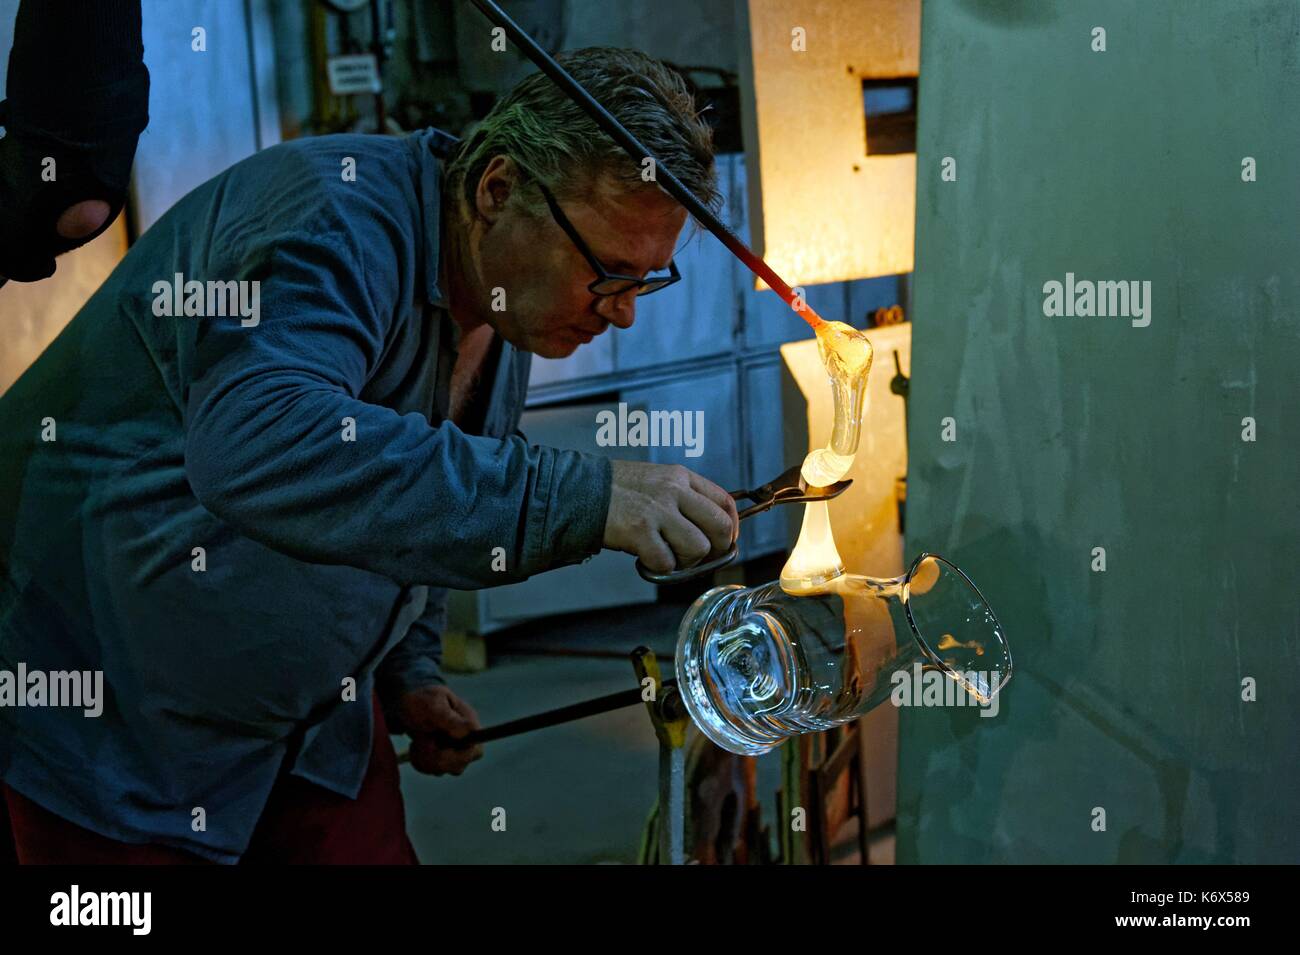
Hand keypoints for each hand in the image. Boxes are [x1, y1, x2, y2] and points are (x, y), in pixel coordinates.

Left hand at [397, 685, 483, 775]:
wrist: (406, 702)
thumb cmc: (421, 700)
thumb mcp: (432, 705)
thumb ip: (450, 719)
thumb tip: (470, 730)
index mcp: (468, 723)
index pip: (475, 750)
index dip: (457, 755)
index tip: (436, 744)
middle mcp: (465, 739)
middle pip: (460, 764)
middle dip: (436, 757)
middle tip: (421, 741)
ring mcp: (454, 750)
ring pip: (446, 770)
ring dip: (426, 759)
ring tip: (417, 741)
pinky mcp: (443, 757)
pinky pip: (434, 771)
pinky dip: (421, 763)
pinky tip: (416, 748)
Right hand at [603, 460, 738, 573]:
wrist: (580, 490)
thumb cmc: (617, 490)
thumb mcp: (658, 480)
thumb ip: (684, 497)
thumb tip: (709, 527)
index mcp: (681, 477)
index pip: (725, 501)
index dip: (732, 527)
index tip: (726, 541)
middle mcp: (674, 491)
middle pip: (720, 526)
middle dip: (717, 549)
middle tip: (701, 557)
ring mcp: (657, 511)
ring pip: (698, 548)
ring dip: (686, 561)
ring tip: (668, 555)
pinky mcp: (639, 531)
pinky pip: (667, 562)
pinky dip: (659, 568)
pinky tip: (646, 558)